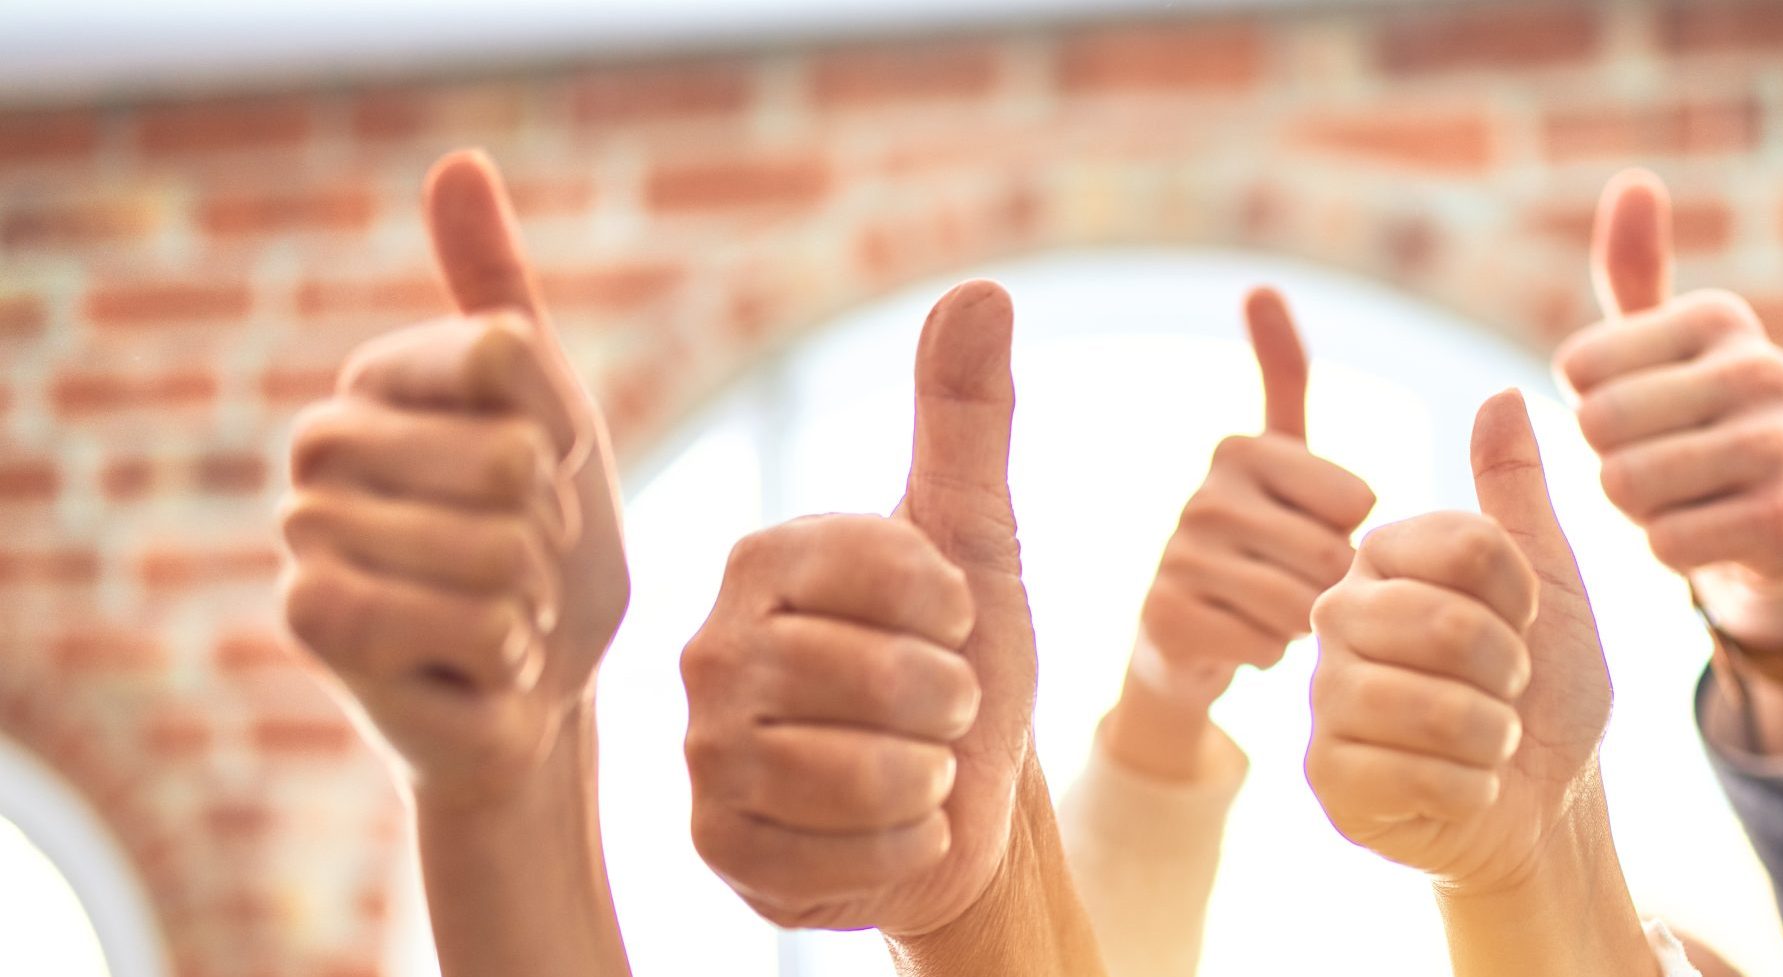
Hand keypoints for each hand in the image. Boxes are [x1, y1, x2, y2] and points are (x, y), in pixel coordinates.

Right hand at [280, 150, 628, 808]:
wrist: (534, 688)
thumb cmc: (547, 549)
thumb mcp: (551, 410)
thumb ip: (498, 292)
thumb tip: (455, 162)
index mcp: (380, 375)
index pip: (507, 354)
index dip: (565, 432)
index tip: (549, 474)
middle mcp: (323, 442)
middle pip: (509, 458)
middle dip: (551, 527)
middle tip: (523, 563)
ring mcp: (307, 533)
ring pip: (492, 545)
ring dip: (531, 597)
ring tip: (501, 611)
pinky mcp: (312, 620)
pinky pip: (462, 618)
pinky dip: (503, 651)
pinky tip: (479, 661)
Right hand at [683, 282, 1089, 953]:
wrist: (955, 793)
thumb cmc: (960, 655)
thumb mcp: (975, 535)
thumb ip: (967, 420)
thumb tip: (982, 288)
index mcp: (765, 559)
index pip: (888, 567)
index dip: (953, 605)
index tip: (952, 618)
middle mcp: (710, 647)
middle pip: (880, 680)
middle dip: (951, 700)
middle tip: (941, 703)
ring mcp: (706, 753)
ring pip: (863, 774)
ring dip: (930, 777)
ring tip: (919, 763)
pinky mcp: (718, 846)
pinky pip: (843, 858)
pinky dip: (904, 847)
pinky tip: (894, 829)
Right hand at [1106, 288, 1375, 777]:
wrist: (1181, 636)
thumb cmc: (1257, 537)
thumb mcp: (1278, 456)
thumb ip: (1280, 377)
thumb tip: (1259, 285)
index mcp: (1240, 448)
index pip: (1356, 501)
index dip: (1352, 530)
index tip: (1312, 530)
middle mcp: (1203, 496)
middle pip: (1332, 556)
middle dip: (1331, 584)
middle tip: (1291, 582)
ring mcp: (1179, 559)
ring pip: (1302, 606)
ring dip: (1304, 624)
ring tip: (1269, 611)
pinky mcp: (1166, 621)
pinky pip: (1266, 646)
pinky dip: (1268, 654)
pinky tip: (1240, 640)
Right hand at [1305, 391, 1610, 893]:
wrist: (1546, 800)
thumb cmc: (1544, 687)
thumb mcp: (1549, 581)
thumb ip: (1517, 494)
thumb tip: (1500, 392)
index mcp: (1382, 559)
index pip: (1464, 544)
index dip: (1521, 596)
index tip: (1523, 623)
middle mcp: (1336, 616)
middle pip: (1445, 622)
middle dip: (1510, 669)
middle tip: (1509, 692)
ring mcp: (1323, 697)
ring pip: (1430, 703)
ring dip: (1493, 733)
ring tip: (1491, 739)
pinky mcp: (1325, 775)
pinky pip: (1412, 773)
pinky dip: (1469, 788)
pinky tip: (1465, 788)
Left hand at [1554, 172, 1782, 650]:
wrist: (1774, 529)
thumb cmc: (1692, 426)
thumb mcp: (1658, 348)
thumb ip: (1634, 272)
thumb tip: (1636, 179)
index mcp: (1719, 315)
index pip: (1578, 367)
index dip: (1585, 406)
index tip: (1637, 415)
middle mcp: (1762, 366)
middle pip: (1598, 425)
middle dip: (1603, 459)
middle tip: (1652, 465)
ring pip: (1625, 485)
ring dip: (1632, 508)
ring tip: (1677, 496)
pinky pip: (1665, 541)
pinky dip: (1665, 549)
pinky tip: (1704, 533)